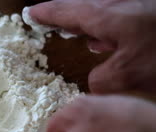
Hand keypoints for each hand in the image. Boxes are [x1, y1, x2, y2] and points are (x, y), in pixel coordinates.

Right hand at [27, 0, 155, 94]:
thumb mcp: (126, 76)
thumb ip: (99, 80)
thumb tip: (93, 82)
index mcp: (106, 16)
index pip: (64, 11)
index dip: (45, 14)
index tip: (29, 14)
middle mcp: (117, 6)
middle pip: (80, 6)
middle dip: (61, 14)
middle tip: (45, 21)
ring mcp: (133, 8)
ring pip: (98, 11)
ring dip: (81, 20)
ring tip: (69, 31)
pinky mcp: (146, 16)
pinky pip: (113, 17)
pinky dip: (100, 27)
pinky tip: (102, 41)